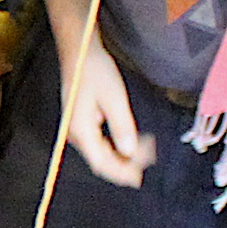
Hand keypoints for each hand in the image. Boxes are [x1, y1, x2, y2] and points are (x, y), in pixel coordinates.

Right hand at [57, 33, 155, 186]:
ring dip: (123, 155)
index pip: (102, 164)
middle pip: (101, 161)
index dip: (122, 173)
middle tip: (150, 155)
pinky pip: (100, 142)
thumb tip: (130, 152)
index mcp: (81, 130)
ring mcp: (78, 128)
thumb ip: (122, 127)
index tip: (141, 176)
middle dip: (126, 163)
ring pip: (101, 153)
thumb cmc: (94, 70)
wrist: (79, 51)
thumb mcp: (114, 98)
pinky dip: (117, 145)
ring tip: (145, 146)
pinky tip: (130, 139)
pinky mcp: (82, 122)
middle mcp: (76, 133)